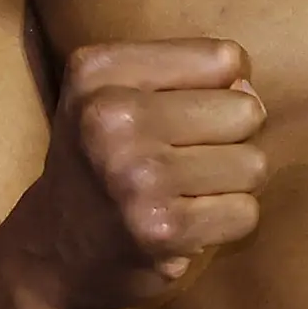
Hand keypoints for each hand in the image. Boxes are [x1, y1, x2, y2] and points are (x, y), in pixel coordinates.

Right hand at [1, 40, 267, 308]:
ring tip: (182, 192)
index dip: (219, 90)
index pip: (226, 59)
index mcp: (100, 70)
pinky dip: (224, 222)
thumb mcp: (117, 92)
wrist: (53, 249)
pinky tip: (183, 223)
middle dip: (229, 140)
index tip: (178, 117)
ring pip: (254, 164)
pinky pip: (245, 212)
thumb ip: (190, 73)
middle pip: (247, 111)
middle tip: (181, 161)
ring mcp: (137, 175)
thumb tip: (248, 89)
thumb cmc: (102, 161)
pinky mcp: (161, 227)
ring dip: (229, 185)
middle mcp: (111, 116)